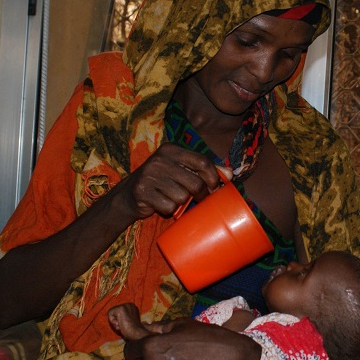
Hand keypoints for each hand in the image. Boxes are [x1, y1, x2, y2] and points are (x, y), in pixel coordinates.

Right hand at [117, 143, 231, 219]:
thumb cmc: (162, 181)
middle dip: (201, 195)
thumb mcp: (181, 170)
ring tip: (173, 198)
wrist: (128, 195)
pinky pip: (168, 206)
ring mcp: (150, 175)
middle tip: (199, 199)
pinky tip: (161, 204)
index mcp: (172, 150)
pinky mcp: (143, 191)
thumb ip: (204, 169)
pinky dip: (168, 210)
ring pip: (182, 196)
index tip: (215, 187)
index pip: (202, 161)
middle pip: (195, 183)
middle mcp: (160, 159)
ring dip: (181, 203)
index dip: (214, 177)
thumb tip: (230, 174)